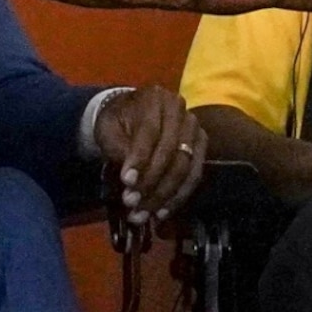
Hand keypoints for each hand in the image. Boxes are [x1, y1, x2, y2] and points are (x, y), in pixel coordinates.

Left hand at [92, 87, 208, 228]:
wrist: (132, 117)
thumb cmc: (118, 123)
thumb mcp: (109, 130)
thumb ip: (119, 149)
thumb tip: (131, 180)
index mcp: (154, 98)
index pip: (149, 131)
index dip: (140, 159)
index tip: (126, 182)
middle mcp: (179, 109)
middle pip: (171, 150)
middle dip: (151, 181)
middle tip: (132, 204)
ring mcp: (194, 127)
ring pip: (186, 165)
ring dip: (165, 194)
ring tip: (144, 214)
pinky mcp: (202, 145)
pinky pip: (195, 174)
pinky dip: (179, 196)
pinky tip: (163, 212)